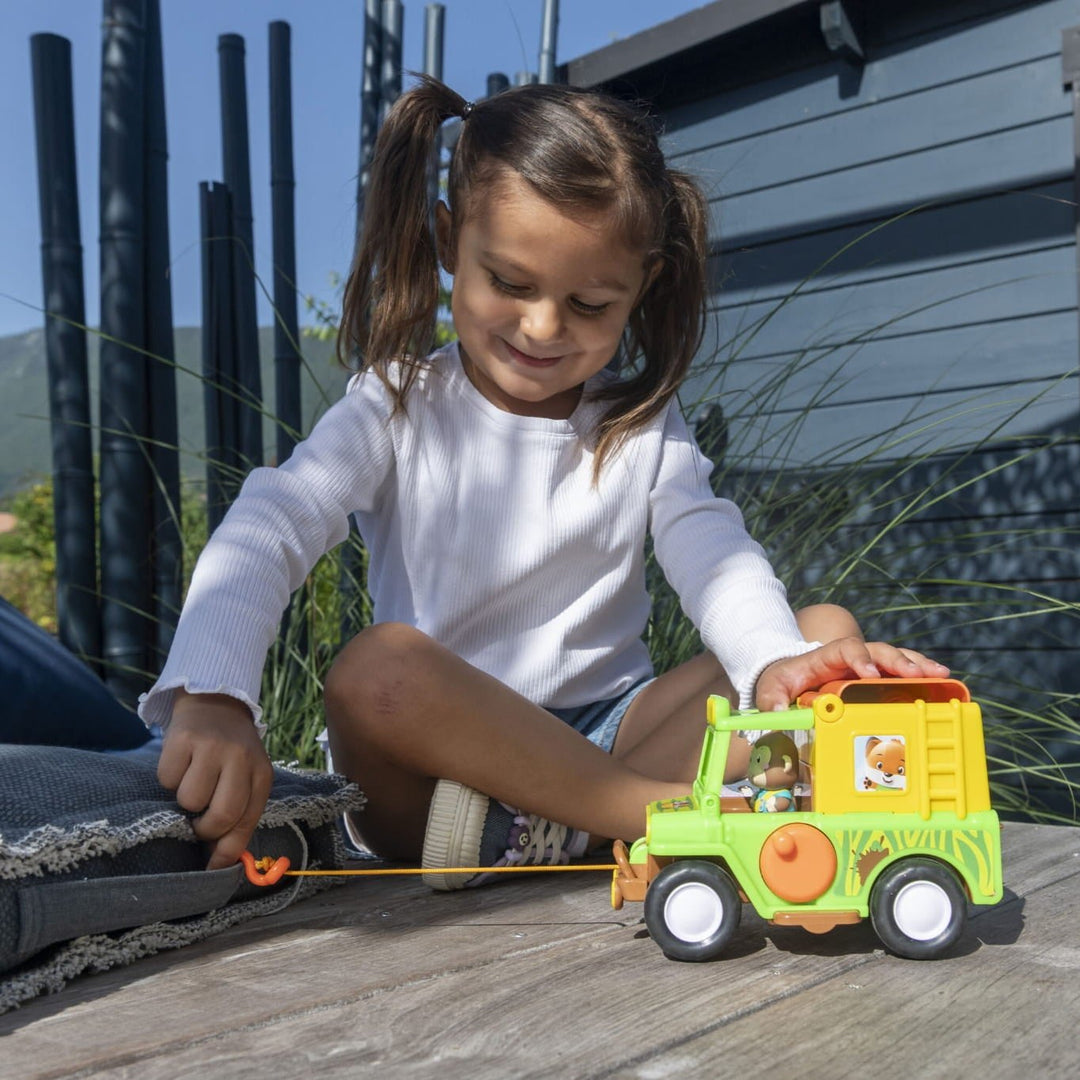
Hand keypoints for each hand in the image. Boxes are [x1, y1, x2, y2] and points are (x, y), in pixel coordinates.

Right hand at [157, 691, 274, 869]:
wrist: (216, 703)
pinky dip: (169, 779)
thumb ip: (238, 813)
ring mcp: (213, 746)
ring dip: (184, 800)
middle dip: (204, 829)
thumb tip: (218, 860)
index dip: (227, 852)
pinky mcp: (185, 738)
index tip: (212, 868)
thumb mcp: (245, 777)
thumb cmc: (229, 752)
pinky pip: (167, 779)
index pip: (246, 822)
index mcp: (261, 774)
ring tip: (192, 781)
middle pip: (221, 815)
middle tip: (197, 820)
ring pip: (189, 799)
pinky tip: (181, 764)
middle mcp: (242, 759)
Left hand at [755, 637, 948, 711]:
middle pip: (878, 650)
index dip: (860, 657)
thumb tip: (777, 713)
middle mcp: (850, 658)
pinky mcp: (876, 678)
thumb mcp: (771, 690)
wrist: (787, 678)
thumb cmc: (781, 683)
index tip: (870, 673)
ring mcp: (865, 666)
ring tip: (942, 675)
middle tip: (918, 674)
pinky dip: (921, 675)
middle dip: (899, 660)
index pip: (846, 649)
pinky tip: (942, 683)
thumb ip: (772, 700)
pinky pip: (901, 673)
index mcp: (827, 657)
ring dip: (918, 664)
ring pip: (896, 658)